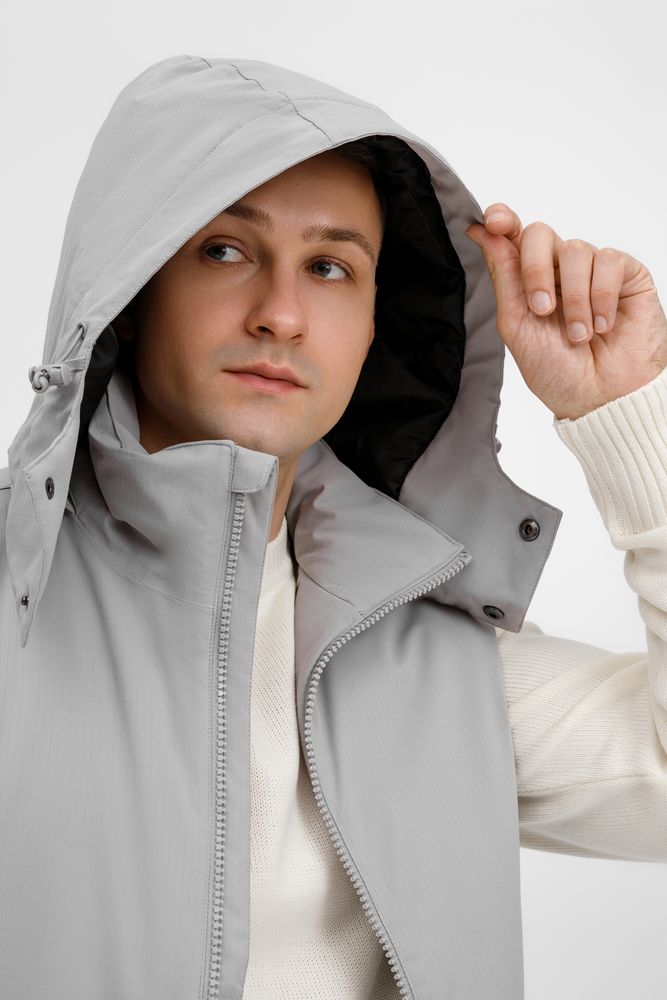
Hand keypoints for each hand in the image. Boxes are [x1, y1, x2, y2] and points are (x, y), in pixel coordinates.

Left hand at [465, 205, 666, 419]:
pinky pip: (609, 261)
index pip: (513, 238)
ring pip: (575, 249)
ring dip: (574, 298)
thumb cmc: (558, 372)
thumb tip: (484, 233)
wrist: (601, 399)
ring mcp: (592, 271)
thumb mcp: (518, 327)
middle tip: (542, 309)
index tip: (493, 221)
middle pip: (540, 233)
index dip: (503, 222)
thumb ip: (504, 278)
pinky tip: (602, 325)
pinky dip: (601, 296)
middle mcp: (559, 271)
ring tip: (579, 335)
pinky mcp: (626, 275)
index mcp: (528, 282)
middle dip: (535, 269)